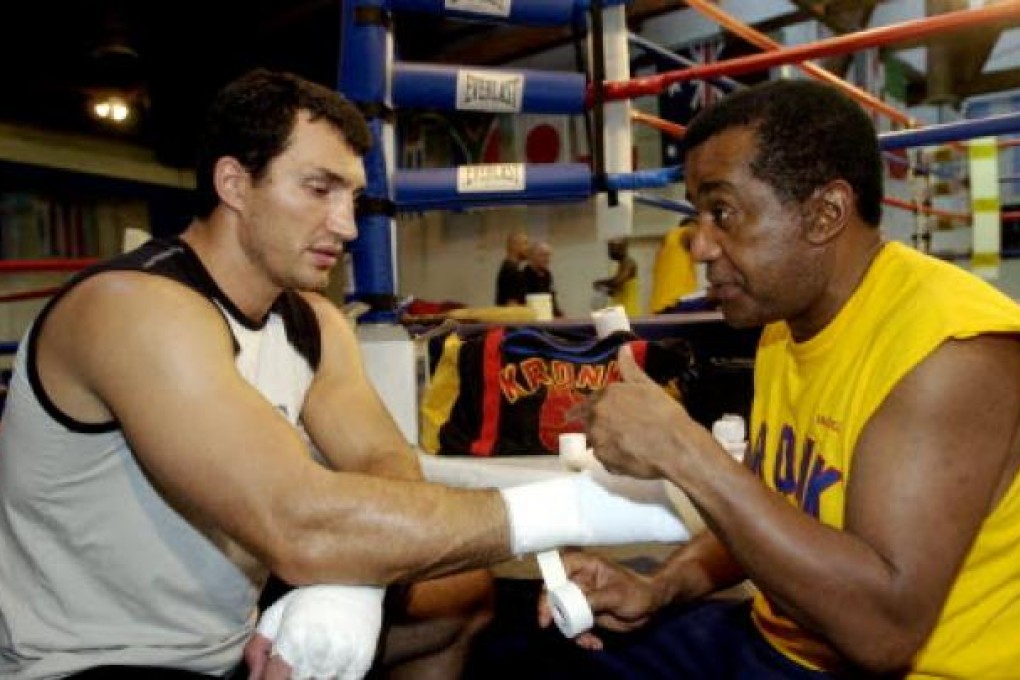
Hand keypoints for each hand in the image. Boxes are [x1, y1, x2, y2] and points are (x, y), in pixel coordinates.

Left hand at [248, 584, 384, 679]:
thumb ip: (257, 648)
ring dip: (314, 675)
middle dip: (293, 674)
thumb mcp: (276, 614)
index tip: (275, 673)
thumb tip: (252, 678)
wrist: (354, 577)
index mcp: (292, 641)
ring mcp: (341, 659)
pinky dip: (335, 676)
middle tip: (295, 660)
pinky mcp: (362, 660)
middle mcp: (317, 653)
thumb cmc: (311, 595)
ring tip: (314, 658)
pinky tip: (331, 662)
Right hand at [538, 551, 663, 649]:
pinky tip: (595, 643)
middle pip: (554, 593)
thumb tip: (572, 606)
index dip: (548, 582)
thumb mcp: (615, 595)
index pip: (559, 567)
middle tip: (550, 626)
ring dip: (570, 630)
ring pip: (563, 613)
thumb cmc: (637, 591)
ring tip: (587, 641)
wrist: (651, 605)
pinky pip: (574, 625)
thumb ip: (593, 599)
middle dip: (554, 612)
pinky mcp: (585, 613)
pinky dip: (580, 636)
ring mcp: (581, 597)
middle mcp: (579, 580)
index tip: (546, 602)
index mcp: (585, 566)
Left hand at [588, 345, 708, 478]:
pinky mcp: (603, 460)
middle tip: (618, 431)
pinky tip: (630, 456)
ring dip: (605, 441)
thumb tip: (622, 348)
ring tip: (627, 444)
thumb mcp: (648, 386)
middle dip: (600, 425)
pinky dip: (612, 458)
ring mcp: (598, 438)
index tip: (587, 413)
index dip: (591, 407)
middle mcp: (596, 415)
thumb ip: (630, 368)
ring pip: (595, 440)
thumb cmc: (664, 413)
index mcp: (606, 394)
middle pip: (590, 421)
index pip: (589, 401)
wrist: (675, 445)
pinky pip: (603, 458)